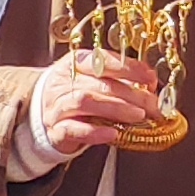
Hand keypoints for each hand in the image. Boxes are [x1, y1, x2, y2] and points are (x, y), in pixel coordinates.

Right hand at [30, 50, 163, 158]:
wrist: (42, 114)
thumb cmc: (77, 94)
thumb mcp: (95, 80)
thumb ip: (120, 79)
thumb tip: (151, 82)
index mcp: (76, 64)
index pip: (102, 61)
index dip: (128, 68)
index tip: (150, 78)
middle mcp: (64, 82)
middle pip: (98, 84)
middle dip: (130, 94)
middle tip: (152, 104)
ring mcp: (57, 106)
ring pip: (85, 102)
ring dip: (115, 109)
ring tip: (138, 116)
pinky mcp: (55, 130)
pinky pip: (72, 129)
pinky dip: (94, 132)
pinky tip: (112, 134)